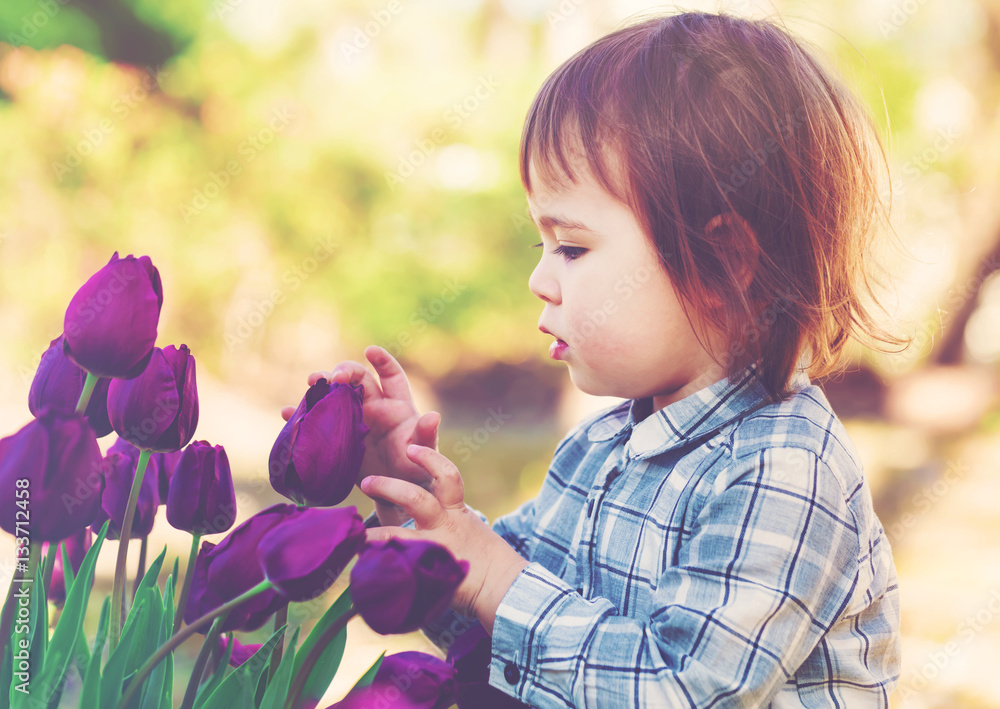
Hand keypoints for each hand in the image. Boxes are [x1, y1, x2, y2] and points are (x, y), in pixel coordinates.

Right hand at [281, 346, 438, 525]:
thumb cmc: (415, 468)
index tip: (371, 351)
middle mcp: (374, 406)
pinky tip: (288, 413)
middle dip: (345, 371)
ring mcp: (353, 419)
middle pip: (357, 380)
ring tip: (310, 383)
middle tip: (333, 377)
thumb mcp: (423, 453)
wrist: (395, 492)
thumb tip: (433, 416)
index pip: (391, 376)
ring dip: (321, 386)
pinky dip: (302, 415)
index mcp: (397, 406)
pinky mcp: (337, 436)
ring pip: (335, 394)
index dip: (382, 361)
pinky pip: (317, 420)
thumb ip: (426, 436)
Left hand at [361, 444, 528, 633]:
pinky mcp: (430, 573)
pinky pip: (399, 567)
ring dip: (374, 533)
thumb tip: (421, 510)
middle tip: (367, 482)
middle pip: (416, 499)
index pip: (447, 476)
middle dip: (388, 487)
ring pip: (399, 535)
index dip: (429, 459)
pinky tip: (363, 568)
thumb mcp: (469, 529)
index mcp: (457, 511)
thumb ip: (447, 516)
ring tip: (356, 533)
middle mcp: (446, 526)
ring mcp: (436, 550)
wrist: (504, 587)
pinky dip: (380, 566)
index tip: (411, 448)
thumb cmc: (486, 559)